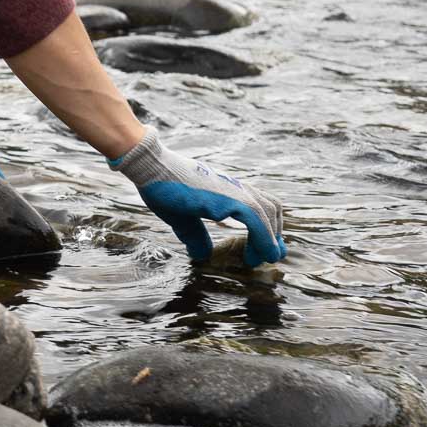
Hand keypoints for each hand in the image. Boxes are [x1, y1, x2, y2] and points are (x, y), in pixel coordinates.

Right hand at [110, 130, 286, 266]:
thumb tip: (201, 254)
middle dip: (275, 233)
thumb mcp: (181, 218)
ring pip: (269, 213)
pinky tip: (258, 256)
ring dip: (271, 239)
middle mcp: (235, 188)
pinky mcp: (229, 198)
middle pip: (272, 207)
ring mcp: (234, 191)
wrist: (152, 167)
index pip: (260, 204)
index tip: (261, 248)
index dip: (266, 226)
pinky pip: (258, 220)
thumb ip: (195, 235)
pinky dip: (264, 239)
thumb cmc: (162, 187)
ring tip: (263, 259)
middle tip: (269, 256)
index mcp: (225, 190)